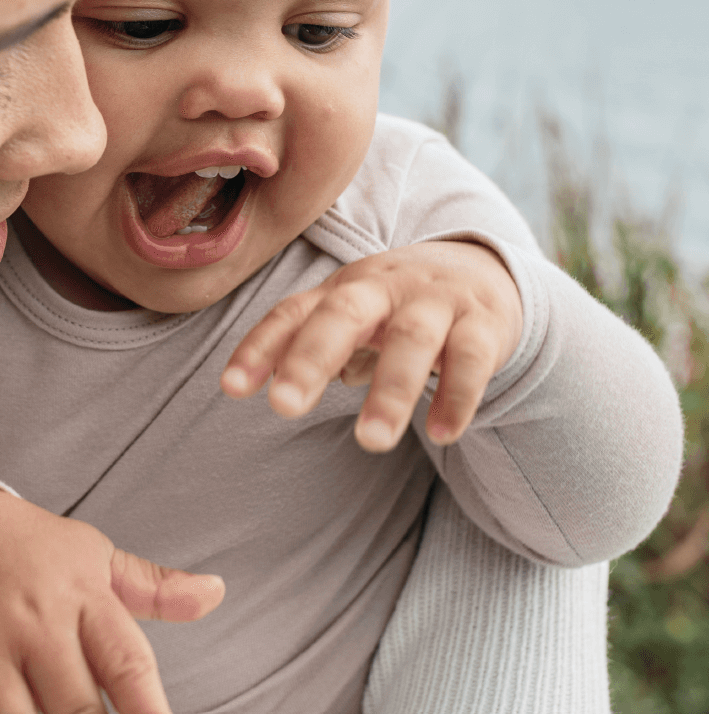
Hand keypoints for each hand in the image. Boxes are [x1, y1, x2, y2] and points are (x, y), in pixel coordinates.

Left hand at [220, 240, 522, 449]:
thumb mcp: (349, 317)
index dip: (260, 346)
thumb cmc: (397, 306)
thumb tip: (260, 382)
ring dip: (391, 391)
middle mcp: (385, 288)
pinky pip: (471, 359)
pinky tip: (442, 434)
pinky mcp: (483, 324)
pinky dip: (457, 396)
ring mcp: (436, 302)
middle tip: (284, 407)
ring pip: (412, 338)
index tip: (230, 388)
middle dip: (312, 358)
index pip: (293, 312)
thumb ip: (306, 343)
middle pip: (344, 314)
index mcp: (343, 288)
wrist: (483, 272)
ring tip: (370, 441)